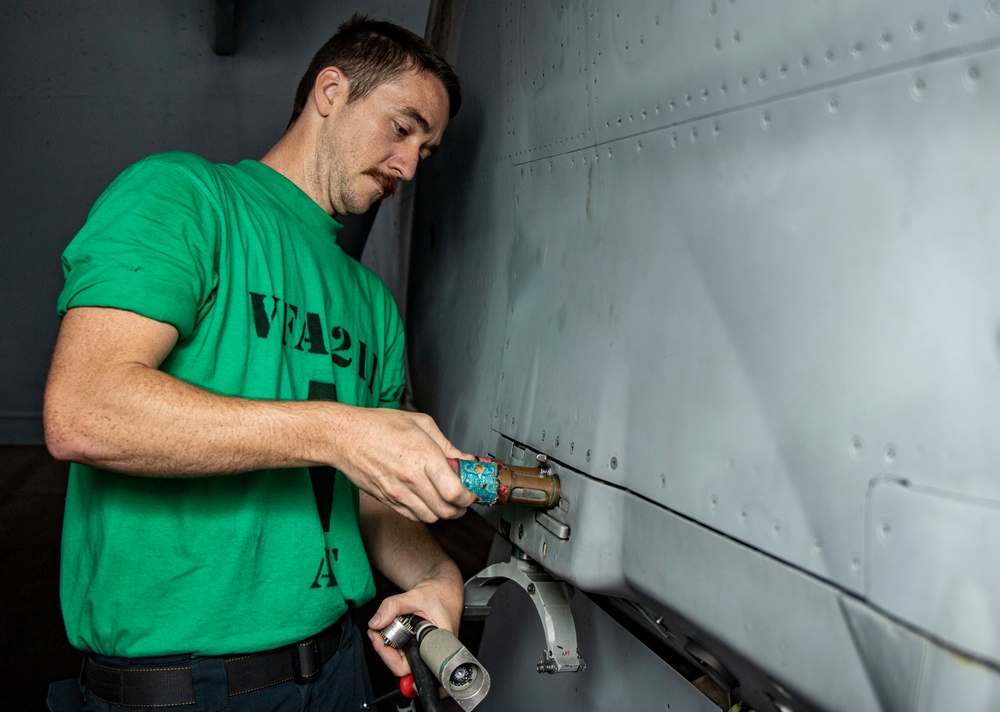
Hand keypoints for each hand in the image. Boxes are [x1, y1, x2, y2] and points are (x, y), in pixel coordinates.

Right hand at [332, 407, 476, 522]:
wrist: (345, 436)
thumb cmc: (380, 425)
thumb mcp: (421, 424)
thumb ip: (447, 445)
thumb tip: (464, 460)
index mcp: (424, 456)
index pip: (454, 492)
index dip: (468, 497)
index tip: (471, 492)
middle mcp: (411, 478)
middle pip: (445, 510)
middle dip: (460, 508)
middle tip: (462, 499)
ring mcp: (397, 492)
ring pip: (430, 517)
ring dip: (442, 513)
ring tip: (444, 500)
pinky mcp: (387, 499)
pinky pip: (412, 516)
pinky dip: (424, 513)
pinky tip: (426, 500)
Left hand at [366, 570, 463, 676]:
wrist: (447, 588)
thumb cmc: (441, 593)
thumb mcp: (415, 596)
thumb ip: (393, 607)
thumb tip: (375, 623)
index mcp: (440, 642)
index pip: (413, 665)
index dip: (392, 659)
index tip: (379, 641)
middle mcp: (435, 651)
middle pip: (406, 665)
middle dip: (386, 652)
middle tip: (375, 633)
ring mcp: (428, 650)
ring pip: (405, 659)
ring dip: (389, 647)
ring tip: (379, 630)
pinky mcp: (422, 646)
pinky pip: (406, 651)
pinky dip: (394, 643)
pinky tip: (388, 631)